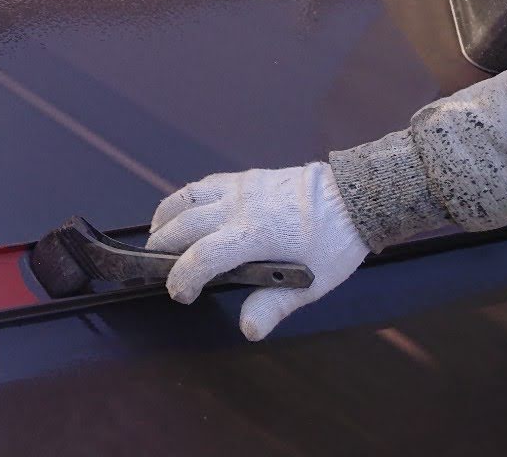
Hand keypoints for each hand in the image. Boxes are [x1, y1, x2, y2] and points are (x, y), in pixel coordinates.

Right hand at [147, 162, 368, 339]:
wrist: (354, 196)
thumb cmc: (334, 243)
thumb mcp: (312, 284)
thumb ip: (274, 306)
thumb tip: (247, 329)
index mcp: (253, 236)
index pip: (202, 258)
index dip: (182, 278)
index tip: (179, 294)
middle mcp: (238, 208)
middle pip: (183, 225)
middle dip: (162, 247)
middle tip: (153, 266)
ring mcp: (239, 188)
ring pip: (186, 198)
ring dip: (165, 216)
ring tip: (156, 235)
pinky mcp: (245, 177)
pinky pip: (203, 185)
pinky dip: (184, 199)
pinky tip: (183, 211)